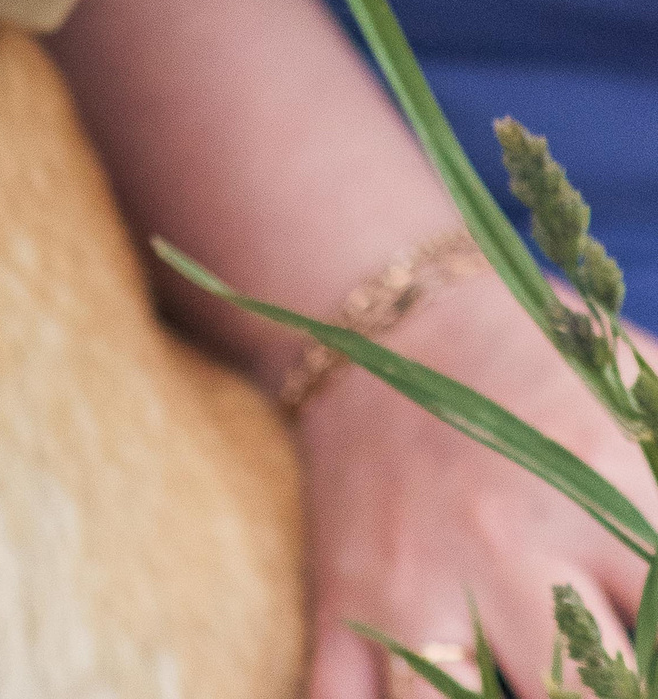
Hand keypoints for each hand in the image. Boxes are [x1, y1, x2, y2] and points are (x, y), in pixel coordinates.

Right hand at [295, 269, 649, 696]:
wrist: (384, 313)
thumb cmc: (547, 366)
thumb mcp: (649, 394)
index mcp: (601, 483)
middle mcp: (507, 540)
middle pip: (586, 691)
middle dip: (613, 695)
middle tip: (623, 687)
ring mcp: (415, 578)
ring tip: (549, 694)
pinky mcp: (347, 600)